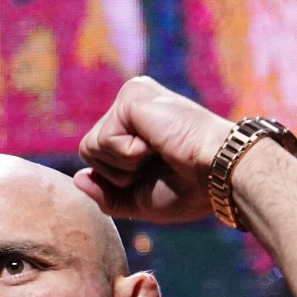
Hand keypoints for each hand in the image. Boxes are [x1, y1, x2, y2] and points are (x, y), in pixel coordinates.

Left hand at [74, 76, 236, 223]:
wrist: (218, 174)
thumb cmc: (189, 188)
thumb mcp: (140, 199)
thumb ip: (107, 193)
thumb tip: (78, 178)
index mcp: (135, 123)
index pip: (97, 157)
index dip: (119, 180)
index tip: (158, 172)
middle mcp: (131, 103)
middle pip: (88, 152)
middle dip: (118, 173)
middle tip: (157, 164)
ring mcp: (130, 97)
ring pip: (90, 147)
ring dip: (124, 165)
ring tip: (158, 153)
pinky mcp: (131, 97)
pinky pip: (103, 141)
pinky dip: (128, 155)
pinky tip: (157, 145)